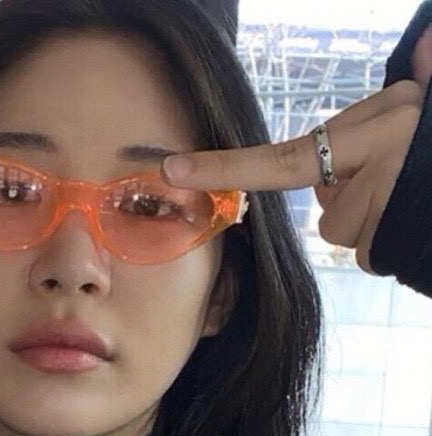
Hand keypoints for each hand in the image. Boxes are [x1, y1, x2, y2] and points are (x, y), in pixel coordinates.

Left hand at [161, 26, 431, 275]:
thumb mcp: (430, 109)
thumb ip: (413, 89)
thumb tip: (429, 40)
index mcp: (378, 125)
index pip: (283, 156)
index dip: (226, 166)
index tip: (171, 171)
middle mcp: (380, 158)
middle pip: (326, 213)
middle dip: (352, 205)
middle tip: (396, 183)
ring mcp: (391, 199)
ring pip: (347, 234)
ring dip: (374, 223)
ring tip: (412, 198)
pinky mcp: (400, 235)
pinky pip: (368, 253)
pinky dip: (388, 243)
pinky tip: (414, 221)